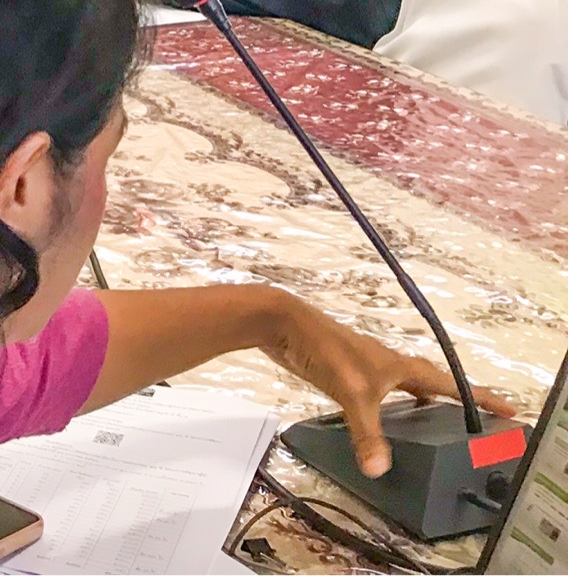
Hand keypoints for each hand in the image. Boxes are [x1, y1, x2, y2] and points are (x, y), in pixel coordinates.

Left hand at [263, 296, 519, 477]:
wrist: (283, 323)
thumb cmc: (325, 351)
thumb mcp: (352, 394)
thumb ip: (367, 433)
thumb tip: (380, 470)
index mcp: (400, 366)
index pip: (449, 383)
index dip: (479, 397)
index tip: (509, 409)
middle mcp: (388, 363)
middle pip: (430, 382)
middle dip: (454, 399)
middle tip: (474, 418)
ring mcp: (366, 365)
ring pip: (404, 384)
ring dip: (422, 400)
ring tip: (434, 421)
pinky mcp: (345, 369)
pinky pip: (380, 389)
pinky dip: (390, 402)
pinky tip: (381, 414)